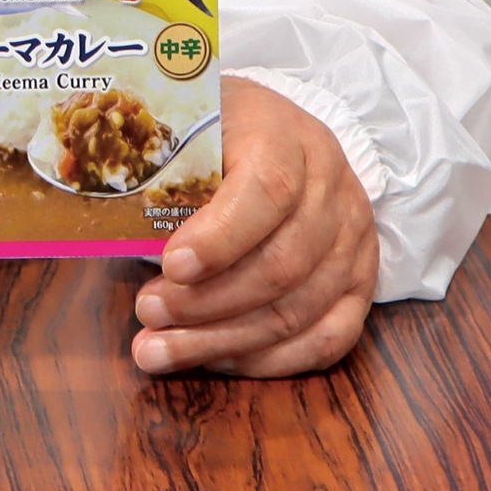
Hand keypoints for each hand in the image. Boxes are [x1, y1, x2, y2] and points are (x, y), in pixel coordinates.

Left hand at [131, 76, 377, 377]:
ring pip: (299, 310)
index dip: (220, 238)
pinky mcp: (363, 283)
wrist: (278, 133)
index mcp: (288, 136)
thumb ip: (167, 178)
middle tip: (147, 312)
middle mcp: (333, 188)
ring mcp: (354, 239)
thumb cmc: (218, 136)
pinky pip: (327, 340)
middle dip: (207, 302)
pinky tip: (215, 360)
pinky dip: (267, 360)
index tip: (170, 265)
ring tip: (159, 349)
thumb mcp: (189, 130)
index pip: (268, 190)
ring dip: (223, 340)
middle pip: (283, 263)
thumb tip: (127, 245)